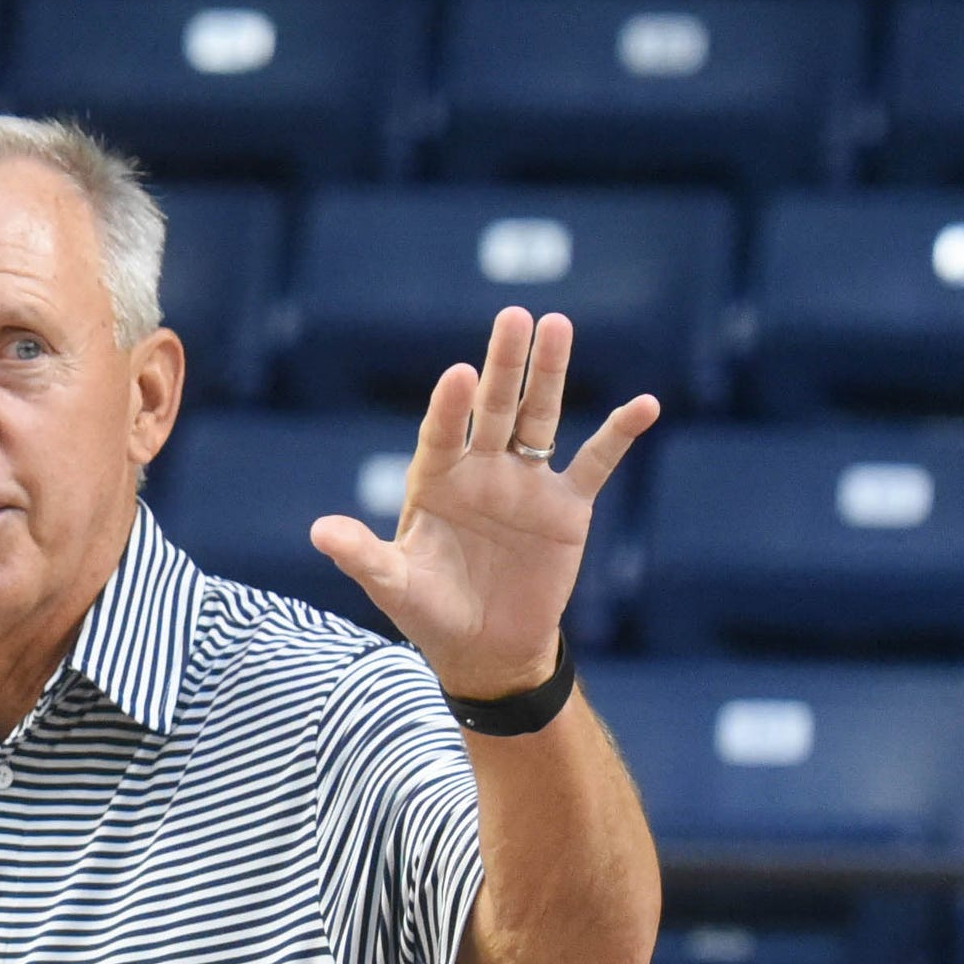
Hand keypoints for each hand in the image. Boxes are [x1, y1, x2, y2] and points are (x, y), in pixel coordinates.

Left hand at [308, 307, 660, 698]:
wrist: (484, 647)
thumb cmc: (429, 611)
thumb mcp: (392, 586)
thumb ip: (361, 556)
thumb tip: (319, 532)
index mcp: (434, 481)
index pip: (441, 434)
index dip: (449, 407)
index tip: (458, 375)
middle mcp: (480, 470)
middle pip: (493, 408)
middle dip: (503, 365)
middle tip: (513, 315)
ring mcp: (525, 482)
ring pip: (539, 417)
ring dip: (549, 375)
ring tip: (557, 326)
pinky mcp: (566, 504)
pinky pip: (596, 462)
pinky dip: (619, 434)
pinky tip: (644, 405)